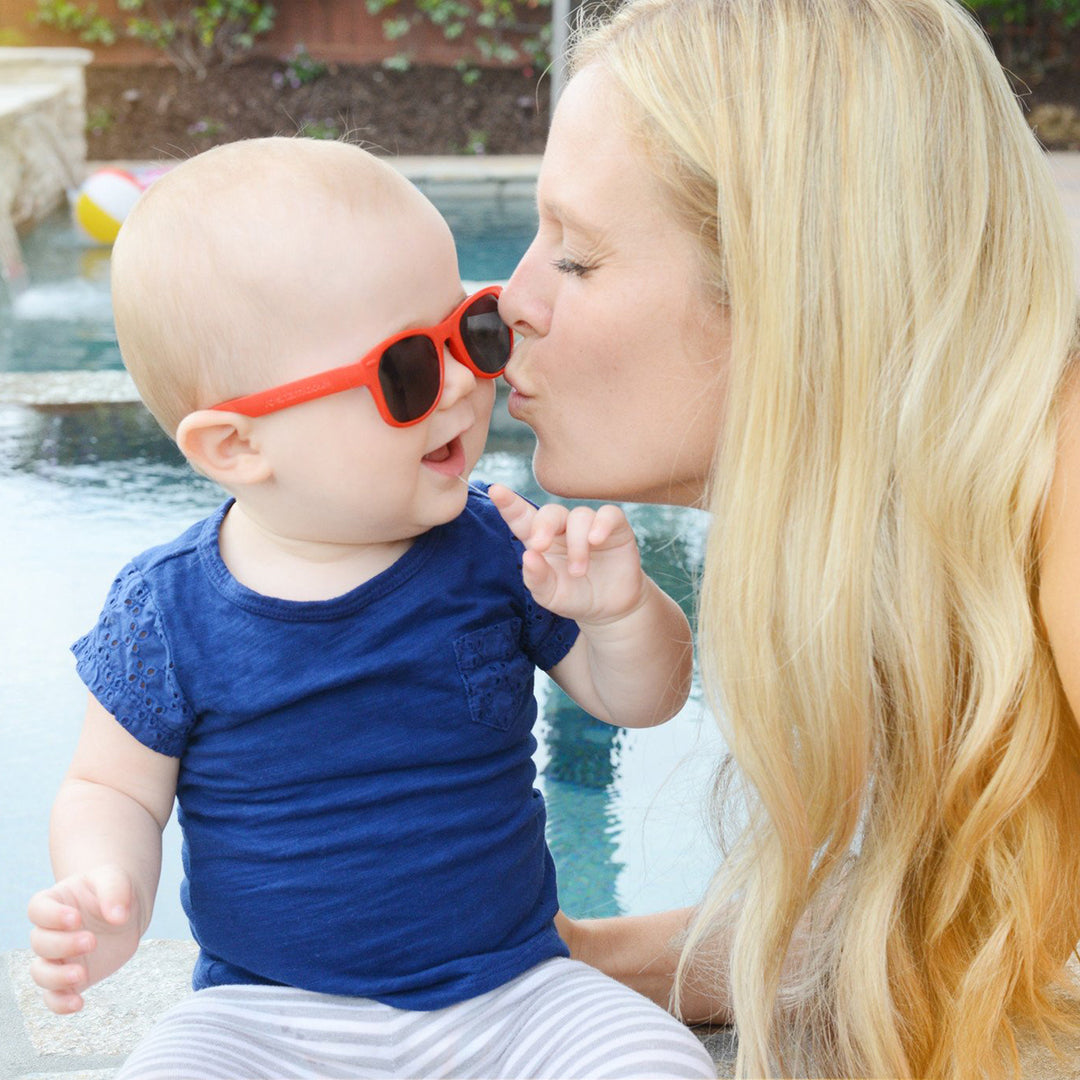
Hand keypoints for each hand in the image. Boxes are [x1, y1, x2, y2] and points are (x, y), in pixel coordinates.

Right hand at [27, 865, 144, 1013]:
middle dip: (62, 945)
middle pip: (39, 942)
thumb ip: (115, 892)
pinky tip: (78, 1003)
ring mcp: (58, 957)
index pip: (37, 909)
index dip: (51, 916)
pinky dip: (60, 1003)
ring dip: (56, 977)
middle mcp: (50, 931)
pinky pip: (54, 997)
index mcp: (55, 902)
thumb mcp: (116, 880)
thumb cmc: (114, 890)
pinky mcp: (70, 977)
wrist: (124, 911)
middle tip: (92, 941)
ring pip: (40, 972)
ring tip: (82, 973)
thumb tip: (118, 917)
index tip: (76, 918)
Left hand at [488, 485, 646, 625]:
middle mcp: (562, 528)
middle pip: (550, 511)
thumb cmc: (574, 596)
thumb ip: (537, 578)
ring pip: (579, 516)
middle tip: (540, 546)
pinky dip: (602, 524)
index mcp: (540, 540)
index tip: (496, 491)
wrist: (609, 607)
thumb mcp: (550, 594)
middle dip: (543, 525)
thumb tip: (529, 556)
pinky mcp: (614, 528)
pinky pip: (608, 514)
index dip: (509, 503)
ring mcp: (589, 525)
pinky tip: (596, 541)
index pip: (522, 517)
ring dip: (576, 544)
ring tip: (578, 571)